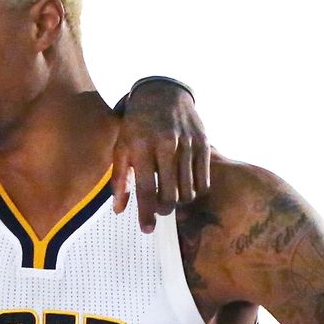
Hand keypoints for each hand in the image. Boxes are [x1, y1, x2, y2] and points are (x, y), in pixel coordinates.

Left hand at [112, 79, 208, 231]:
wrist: (162, 94)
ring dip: (180, 200)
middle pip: (169, 194)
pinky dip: (196, 190)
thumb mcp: (121, 147)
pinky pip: (203, 180)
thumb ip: (120, 180)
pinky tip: (186, 186)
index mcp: (141, 147)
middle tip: (160, 209)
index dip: (146, 213)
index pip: (144, 189)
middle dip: (164, 209)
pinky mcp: (203, 142)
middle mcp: (166, 145)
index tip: (147, 229)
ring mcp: (187, 144)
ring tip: (172, 196)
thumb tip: (119, 211)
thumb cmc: (136, 125)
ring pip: (188, 190)